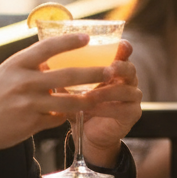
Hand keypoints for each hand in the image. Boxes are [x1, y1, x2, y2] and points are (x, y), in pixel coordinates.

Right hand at [0, 35, 118, 176]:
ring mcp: (28, 103)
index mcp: (16, 64)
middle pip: (68, 74)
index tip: (88, 37)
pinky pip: (57, 118)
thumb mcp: (6, 74)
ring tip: (103, 95)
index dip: (70, 41)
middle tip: (111, 71)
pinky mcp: (31, 123)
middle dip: (94, 73)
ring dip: (89, 99)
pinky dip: (68, 116)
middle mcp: (23, 81)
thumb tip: (56, 56)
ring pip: (68, 100)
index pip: (48, 47)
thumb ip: (30, 67)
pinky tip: (77, 114)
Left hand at [77, 39, 142, 167]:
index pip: (124, 53)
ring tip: (89, 95)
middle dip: (120, 67)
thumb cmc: (80, 106)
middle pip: (130, 69)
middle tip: (109, 68)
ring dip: (106, 91)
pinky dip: (106, 108)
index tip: (120, 44)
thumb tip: (43, 63)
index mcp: (115, 69)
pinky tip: (91, 109)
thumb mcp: (72, 89)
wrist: (86, 133)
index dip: (124, 48)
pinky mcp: (133, 113)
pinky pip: (122, 108)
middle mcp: (128, 80)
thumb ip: (65, 76)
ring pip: (125, 90)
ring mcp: (133, 97)